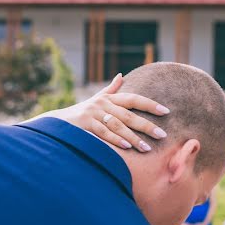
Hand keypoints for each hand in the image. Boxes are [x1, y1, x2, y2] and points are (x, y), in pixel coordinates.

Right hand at [50, 74, 169, 151]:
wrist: (58, 121)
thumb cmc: (81, 112)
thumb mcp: (96, 99)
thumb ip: (111, 89)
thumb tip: (121, 76)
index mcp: (109, 98)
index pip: (133, 99)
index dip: (149, 104)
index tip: (166, 111)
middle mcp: (103, 104)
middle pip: (129, 115)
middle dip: (147, 125)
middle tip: (162, 135)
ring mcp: (93, 114)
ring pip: (118, 126)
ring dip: (133, 137)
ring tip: (147, 148)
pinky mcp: (85, 124)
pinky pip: (103, 133)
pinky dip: (115, 140)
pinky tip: (127, 148)